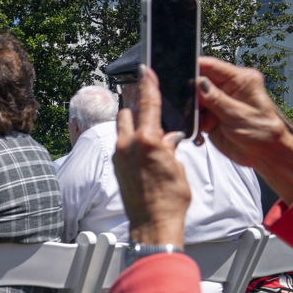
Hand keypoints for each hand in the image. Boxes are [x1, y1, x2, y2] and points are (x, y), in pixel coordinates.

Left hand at [113, 65, 190, 246]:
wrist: (153, 222)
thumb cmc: (170, 199)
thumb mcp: (177, 166)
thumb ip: (170, 146)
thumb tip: (169, 138)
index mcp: (147, 141)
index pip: (148, 104)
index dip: (148, 84)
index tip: (145, 70)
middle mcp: (128, 145)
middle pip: (128, 112)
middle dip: (138, 109)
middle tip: (153, 114)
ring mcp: (118, 156)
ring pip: (122, 128)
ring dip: (133, 126)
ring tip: (150, 136)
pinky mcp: (115, 166)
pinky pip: (121, 144)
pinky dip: (131, 142)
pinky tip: (145, 152)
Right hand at [197, 57, 292, 204]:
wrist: (264, 153)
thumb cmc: (262, 133)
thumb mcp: (238, 115)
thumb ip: (216, 99)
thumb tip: (198, 82)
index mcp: (241, 80)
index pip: (212, 66)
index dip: (194, 68)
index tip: (179, 76)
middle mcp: (229, 87)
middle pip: (199, 82)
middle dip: (193, 97)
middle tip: (196, 111)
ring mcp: (220, 100)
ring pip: (195, 99)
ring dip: (195, 113)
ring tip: (205, 125)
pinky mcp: (213, 113)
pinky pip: (196, 113)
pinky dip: (196, 122)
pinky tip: (204, 131)